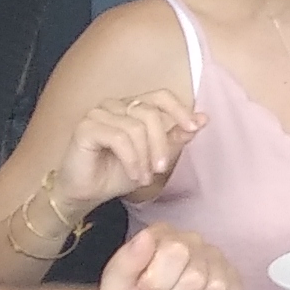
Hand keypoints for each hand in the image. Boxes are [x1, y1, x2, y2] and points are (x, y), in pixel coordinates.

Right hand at [55, 88, 199, 211]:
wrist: (86, 193)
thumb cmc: (117, 173)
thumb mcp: (154, 157)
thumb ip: (176, 137)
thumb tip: (203, 118)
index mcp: (132, 106)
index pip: (161, 96)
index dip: (179, 109)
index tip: (194, 127)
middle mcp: (115, 105)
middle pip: (150, 113)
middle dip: (161, 144)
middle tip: (161, 168)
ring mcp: (98, 113)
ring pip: (136, 128)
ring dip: (145, 157)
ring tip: (144, 178)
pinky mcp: (85, 126)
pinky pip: (119, 138)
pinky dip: (132, 159)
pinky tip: (134, 175)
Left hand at [93, 225, 243, 289]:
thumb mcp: (114, 287)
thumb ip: (127, 260)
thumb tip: (146, 237)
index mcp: (165, 236)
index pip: (177, 252)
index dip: (159, 281)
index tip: (145, 288)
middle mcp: (194, 243)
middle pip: (198, 276)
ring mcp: (215, 264)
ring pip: (216, 289)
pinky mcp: (230, 285)